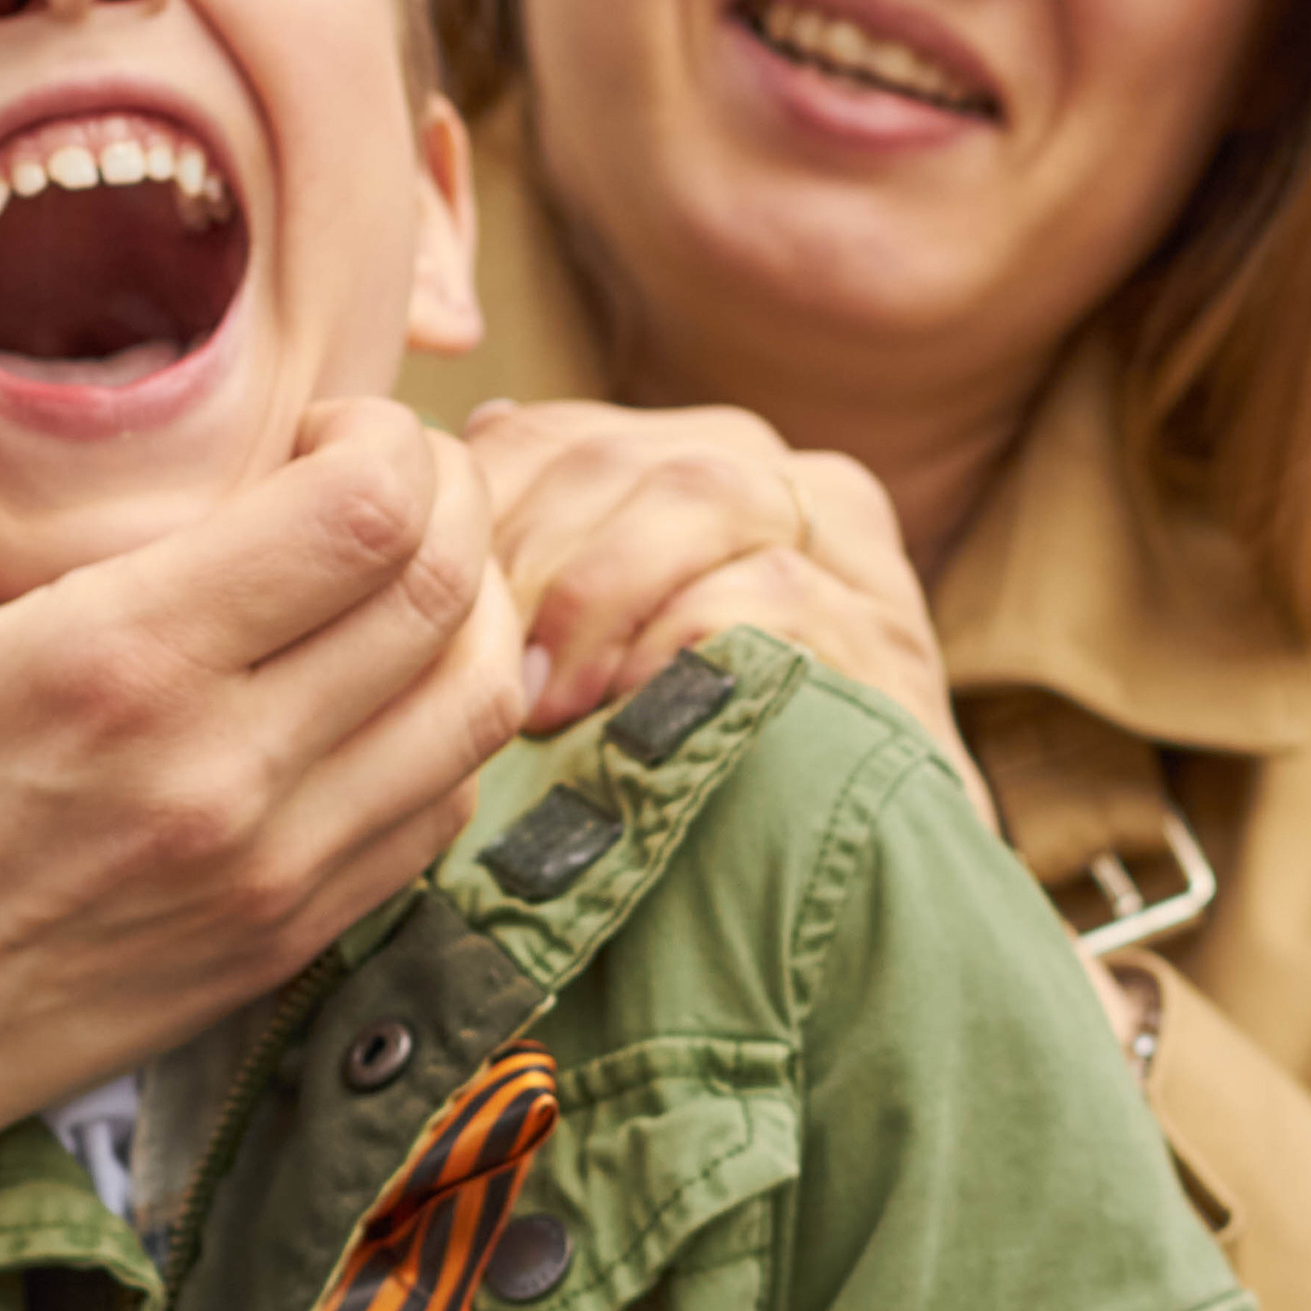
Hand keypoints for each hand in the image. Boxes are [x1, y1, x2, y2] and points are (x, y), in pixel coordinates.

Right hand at [0, 267, 526, 1310]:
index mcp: (115, 665)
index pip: (366, 512)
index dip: (383, 434)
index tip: (318, 424)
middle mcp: (222, 773)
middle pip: (448, 586)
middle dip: (443, 493)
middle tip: (372, 473)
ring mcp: (272, 869)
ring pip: (480, 702)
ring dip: (473, 607)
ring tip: (397, 565)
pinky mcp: (290, 937)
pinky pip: (445, 807)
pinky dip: (448, 723)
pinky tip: (378, 680)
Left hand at [469, 396, 997, 834]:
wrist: (866, 881)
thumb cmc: (708, 763)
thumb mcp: (617, 647)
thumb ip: (554, 549)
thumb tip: (480, 430)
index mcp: (711, 463)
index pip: (564, 435)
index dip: (478, 509)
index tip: (428, 608)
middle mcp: (790, 479)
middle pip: (622, 455)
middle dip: (528, 556)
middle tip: (483, 668)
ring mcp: (850, 551)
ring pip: (700, 492)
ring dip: (597, 592)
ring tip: (545, 699)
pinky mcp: (882, 630)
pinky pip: (768, 588)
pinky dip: (679, 639)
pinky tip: (628, 706)